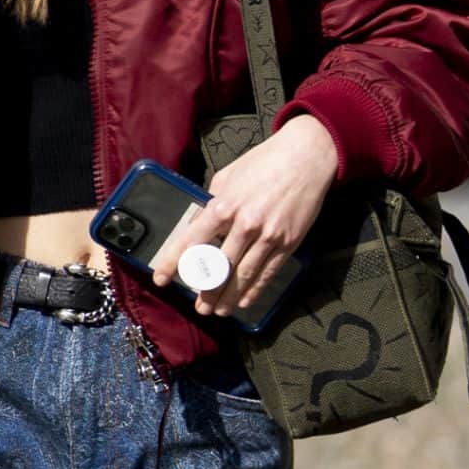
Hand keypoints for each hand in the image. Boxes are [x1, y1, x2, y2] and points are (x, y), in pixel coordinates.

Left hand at [150, 114, 338, 320]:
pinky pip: (267, 273)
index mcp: (223, 206)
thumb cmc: (265, 162)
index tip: (161, 279)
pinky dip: (254, 290)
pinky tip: (244, 302)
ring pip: (242, 276)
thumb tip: (199, 221)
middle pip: (218, 267)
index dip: (173, 263)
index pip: (191, 241)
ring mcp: (267, 236)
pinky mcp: (287, 243)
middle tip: (199, 307)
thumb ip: (212, 201)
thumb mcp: (228, 176)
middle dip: (206, 291)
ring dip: (228, 298)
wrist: (307, 156)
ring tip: (218, 311)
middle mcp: (244, 224)